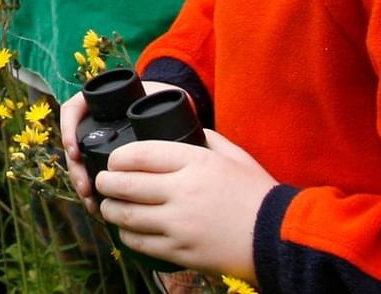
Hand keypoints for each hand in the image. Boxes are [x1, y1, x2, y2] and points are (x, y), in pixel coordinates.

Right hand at [59, 78, 185, 206]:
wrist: (164, 109)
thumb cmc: (160, 99)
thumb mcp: (158, 95)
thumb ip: (163, 97)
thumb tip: (180, 104)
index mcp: (100, 101)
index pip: (73, 110)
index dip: (68, 130)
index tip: (75, 151)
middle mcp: (93, 121)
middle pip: (74, 144)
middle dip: (75, 169)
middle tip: (85, 187)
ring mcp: (97, 141)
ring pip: (79, 163)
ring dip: (81, 183)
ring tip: (91, 202)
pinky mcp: (104, 159)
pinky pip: (90, 174)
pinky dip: (91, 190)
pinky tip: (96, 205)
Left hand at [94, 131, 273, 281]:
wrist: (278, 238)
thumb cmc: (257, 193)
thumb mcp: (233, 155)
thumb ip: (204, 138)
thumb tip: (181, 128)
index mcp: (194, 162)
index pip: (139, 154)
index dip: (117, 158)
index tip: (113, 161)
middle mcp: (182, 192)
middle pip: (125, 185)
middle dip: (105, 183)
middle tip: (102, 182)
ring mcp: (180, 225)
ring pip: (127, 216)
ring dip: (110, 210)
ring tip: (108, 206)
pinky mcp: (182, 252)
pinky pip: (141, 244)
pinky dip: (127, 236)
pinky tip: (125, 230)